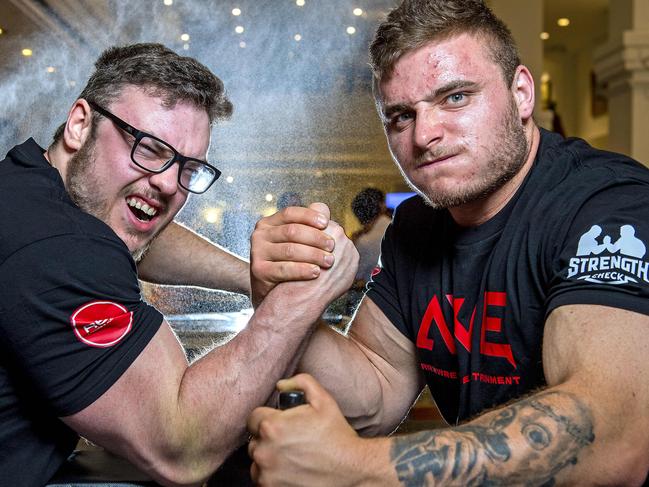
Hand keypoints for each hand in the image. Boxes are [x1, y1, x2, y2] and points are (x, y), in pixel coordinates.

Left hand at [247, 374, 365, 486]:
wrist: (351, 469)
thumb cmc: (337, 435)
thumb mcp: (323, 400)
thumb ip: (301, 382)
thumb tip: (281, 385)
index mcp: (272, 426)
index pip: (253, 417)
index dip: (267, 417)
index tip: (280, 423)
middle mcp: (264, 451)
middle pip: (255, 440)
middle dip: (268, 438)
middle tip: (289, 440)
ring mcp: (266, 474)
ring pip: (257, 461)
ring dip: (268, 457)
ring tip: (291, 456)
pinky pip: (262, 479)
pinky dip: (272, 474)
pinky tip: (291, 469)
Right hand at [250, 203, 342, 306]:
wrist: (271, 291)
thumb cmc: (287, 262)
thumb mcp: (294, 241)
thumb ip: (307, 225)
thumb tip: (323, 208)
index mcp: (269, 223)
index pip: (290, 213)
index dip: (309, 216)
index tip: (327, 223)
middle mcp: (260, 235)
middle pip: (291, 231)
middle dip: (315, 238)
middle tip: (332, 246)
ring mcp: (257, 252)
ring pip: (289, 250)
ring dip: (313, 255)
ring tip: (329, 261)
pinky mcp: (258, 270)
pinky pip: (284, 269)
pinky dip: (302, 270)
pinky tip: (316, 272)